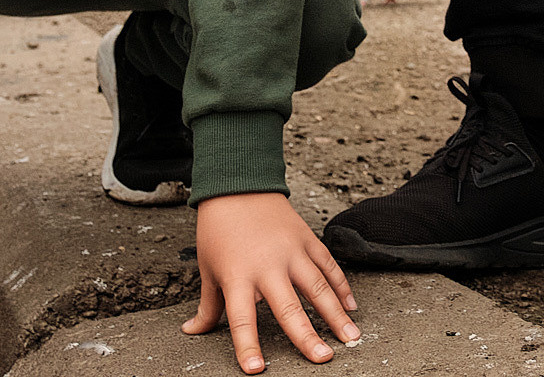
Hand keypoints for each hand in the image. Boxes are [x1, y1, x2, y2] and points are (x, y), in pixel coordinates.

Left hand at [182, 192, 359, 372]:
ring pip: (317, 286)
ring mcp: (290, 250)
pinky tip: (351, 306)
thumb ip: (208, 305)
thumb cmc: (218, 229)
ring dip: (336, 313)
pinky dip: (341, 286)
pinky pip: (328, 265)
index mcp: (237, 276)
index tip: (257, 369)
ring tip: (351, 337)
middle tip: (323, 358)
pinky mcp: (306, 238)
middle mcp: (266, 265)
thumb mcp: (208, 268)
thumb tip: (192, 330)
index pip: (242, 318)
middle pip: (289, 306)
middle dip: (306, 335)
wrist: (238, 184)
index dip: (247, 345)